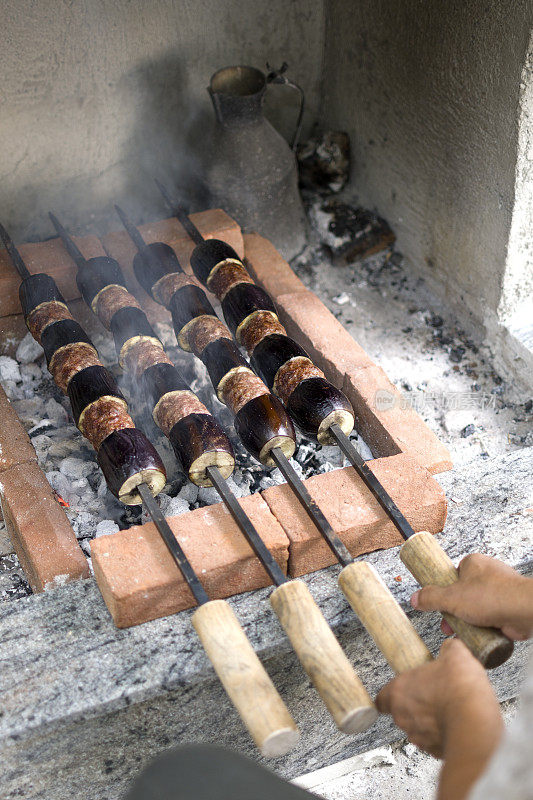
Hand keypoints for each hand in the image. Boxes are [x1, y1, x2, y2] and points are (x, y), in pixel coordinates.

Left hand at [376, 639, 501, 757]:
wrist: (477, 722)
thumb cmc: (460, 690)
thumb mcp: (456, 655)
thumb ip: (449, 649)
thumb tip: (452, 647)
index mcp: (400, 691)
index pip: (382, 697)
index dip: (392, 693)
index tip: (403, 689)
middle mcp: (404, 716)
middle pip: (401, 711)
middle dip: (416, 704)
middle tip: (433, 696)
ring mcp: (419, 736)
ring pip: (417, 728)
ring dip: (429, 721)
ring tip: (448, 710)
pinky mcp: (435, 752)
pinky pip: (434, 742)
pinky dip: (443, 735)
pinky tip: (456, 724)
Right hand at [411, 554, 532, 640]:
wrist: (524, 610)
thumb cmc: (492, 596)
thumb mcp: (451, 598)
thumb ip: (431, 598)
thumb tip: (416, 598)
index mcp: (474, 564)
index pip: (454, 575)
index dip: (445, 590)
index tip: (439, 603)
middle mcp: (488, 575)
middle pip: (464, 594)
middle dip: (455, 612)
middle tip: (448, 624)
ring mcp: (500, 592)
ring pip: (477, 609)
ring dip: (468, 622)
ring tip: (461, 634)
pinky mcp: (509, 608)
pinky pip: (490, 619)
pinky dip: (483, 628)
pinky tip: (477, 637)